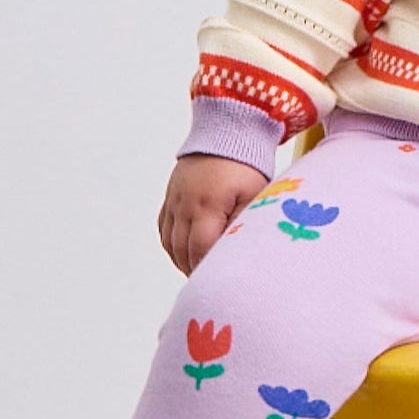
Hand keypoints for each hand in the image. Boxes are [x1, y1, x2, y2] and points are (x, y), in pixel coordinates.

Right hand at [158, 155, 269, 275]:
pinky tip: (187, 255)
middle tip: (211, 285)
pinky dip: (173, 247)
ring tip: (200, 274)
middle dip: (195, 270)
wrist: (227, 132)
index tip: (218, 282)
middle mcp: (185, 204)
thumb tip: (242, 252)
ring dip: (183, 261)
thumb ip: (246, 224)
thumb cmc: (247, 165)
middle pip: (182, 250)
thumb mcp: (254, 194)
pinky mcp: (170, 197)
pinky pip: (164, 230)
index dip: (207, 269)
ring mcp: (174, 200)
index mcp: (207, 204)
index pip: (200, 249)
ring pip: (170, 243)